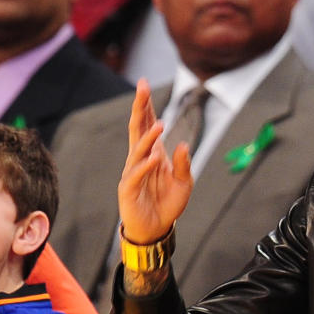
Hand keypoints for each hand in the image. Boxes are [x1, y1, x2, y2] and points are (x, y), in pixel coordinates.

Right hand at [118, 78, 192, 243]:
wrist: (155, 228)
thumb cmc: (167, 204)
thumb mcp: (184, 183)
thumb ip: (184, 165)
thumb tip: (183, 144)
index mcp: (153, 153)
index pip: (148, 124)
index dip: (146, 105)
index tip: (145, 85)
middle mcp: (140, 159)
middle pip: (138, 128)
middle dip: (140, 108)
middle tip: (142, 87)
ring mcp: (132, 172)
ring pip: (138, 150)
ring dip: (149, 137)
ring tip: (161, 125)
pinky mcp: (129, 189)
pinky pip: (136, 174)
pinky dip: (145, 166)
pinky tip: (154, 157)